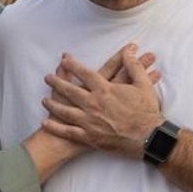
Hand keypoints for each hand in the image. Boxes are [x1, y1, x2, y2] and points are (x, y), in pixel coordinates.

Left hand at [41, 44, 163, 157]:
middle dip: (56, 82)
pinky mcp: (90, 137)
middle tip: (47, 77)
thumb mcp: (144, 85)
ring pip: (65, 111)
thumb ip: (134, 67)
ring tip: (44, 100)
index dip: (72, 65)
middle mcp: (93, 104)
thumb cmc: (147, 112)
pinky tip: (46, 122)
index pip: (84, 74)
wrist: (149, 138)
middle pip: (69, 91)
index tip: (64, 60)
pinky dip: (55, 127)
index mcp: (105, 90)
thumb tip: (128, 53)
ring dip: (52, 104)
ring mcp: (90, 121)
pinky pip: (68, 131)